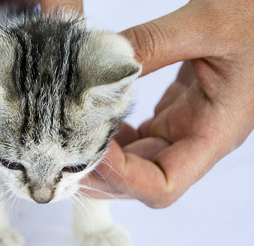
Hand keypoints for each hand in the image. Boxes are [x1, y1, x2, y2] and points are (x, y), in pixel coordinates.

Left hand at [84, 0, 253, 207]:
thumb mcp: (208, 23)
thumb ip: (154, 43)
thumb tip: (103, 62)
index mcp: (215, 133)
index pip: (162, 186)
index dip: (122, 177)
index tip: (91, 145)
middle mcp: (197, 139)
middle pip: (141, 182)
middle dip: (102, 172)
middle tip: (66, 145)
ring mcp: (185, 128)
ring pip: (136, 162)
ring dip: (104, 154)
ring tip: (74, 130)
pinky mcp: (175, 113)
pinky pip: (138, 138)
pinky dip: (113, 133)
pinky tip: (96, 114)